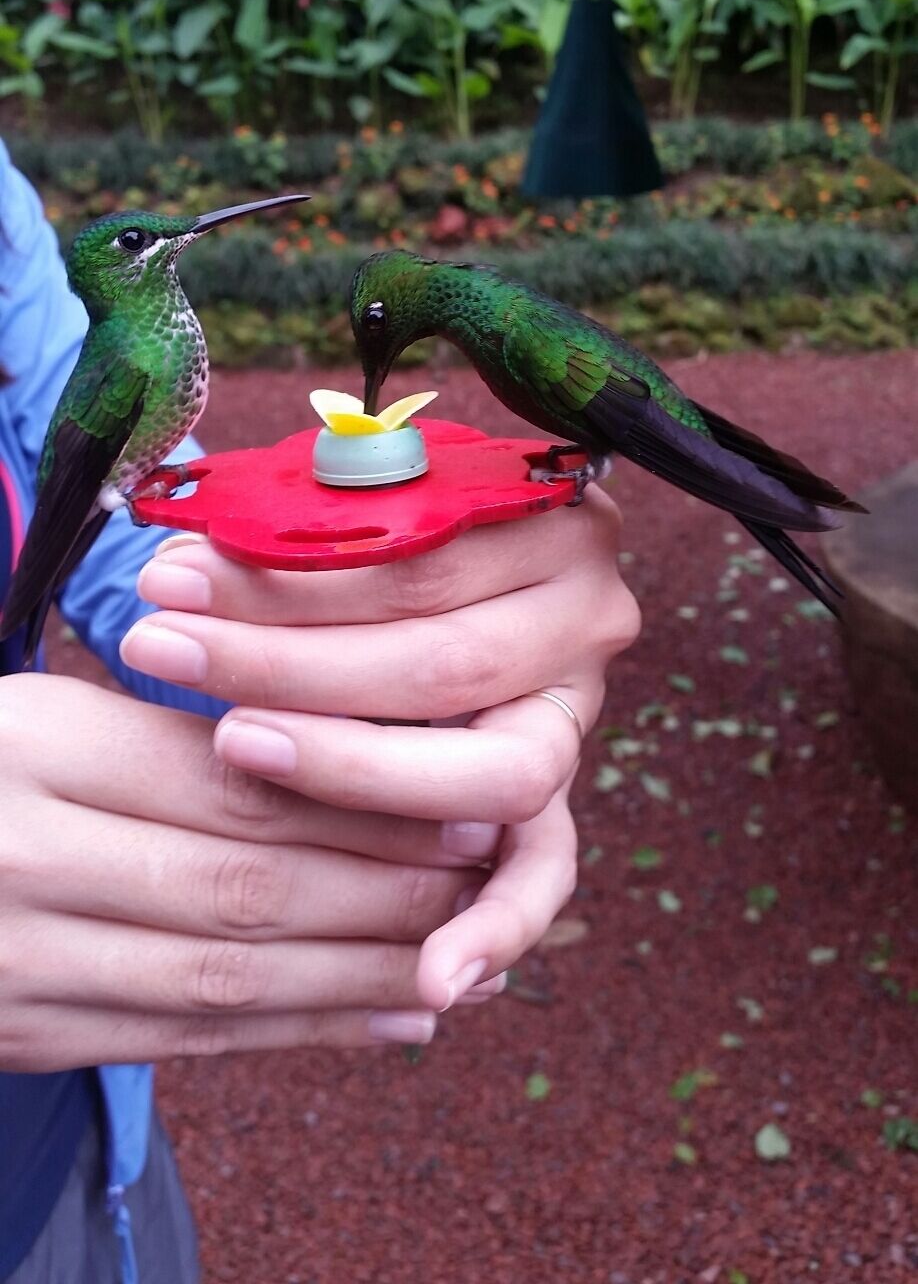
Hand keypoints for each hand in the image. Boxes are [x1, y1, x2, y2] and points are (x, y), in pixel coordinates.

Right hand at [0, 674, 501, 1070]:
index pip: (234, 788)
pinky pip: (181, 1040)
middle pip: (243, 889)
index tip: (464, 806)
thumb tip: (338, 759)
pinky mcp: (25, 1034)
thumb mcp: (54, 714)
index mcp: (40, 749)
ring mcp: (19, 961)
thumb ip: (176, 737)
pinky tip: (380, 1016)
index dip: (361, 807)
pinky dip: (293, 1034)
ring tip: (459, 964)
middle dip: (384, 895)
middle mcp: (26, 857)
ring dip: (358, 977)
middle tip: (488, 883)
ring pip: (224, 980)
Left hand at [125, 488, 638, 1009]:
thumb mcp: (365, 505)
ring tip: (238, 751)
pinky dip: (496, 926)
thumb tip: (174, 572)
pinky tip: (433, 980)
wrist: (476, 566)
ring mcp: (577, 716)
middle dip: (286, 665)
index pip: (409, 563)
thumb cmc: (393, 529)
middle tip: (164, 653)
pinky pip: (545, 872)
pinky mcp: (557, 795)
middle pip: (438, 664)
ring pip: (495, 773)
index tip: (167, 583)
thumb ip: (298, 529)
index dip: (283, 575)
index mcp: (551, 522)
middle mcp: (585, 619)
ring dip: (354, 772)